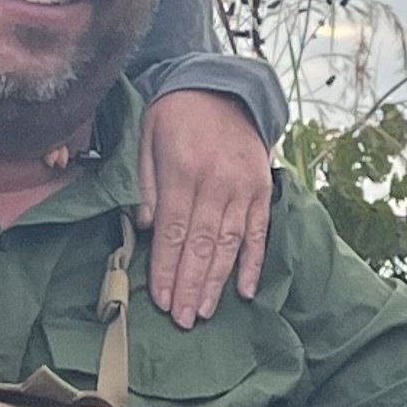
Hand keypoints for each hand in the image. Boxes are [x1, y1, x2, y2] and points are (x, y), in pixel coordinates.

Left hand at [137, 86, 274, 324]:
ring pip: (229, 244)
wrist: (223, 87)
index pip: (172, 230)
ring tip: (204, 311)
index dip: (166, 268)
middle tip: (182, 319)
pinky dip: (253, 263)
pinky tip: (246, 290)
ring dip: (216, 281)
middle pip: (201, 244)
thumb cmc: (176, 114)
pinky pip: (258, 233)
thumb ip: (146, 183)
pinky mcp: (260, 191)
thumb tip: (146, 227)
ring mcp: (243, 188)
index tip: (160, 298)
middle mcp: (217, 182)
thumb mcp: (147, 137)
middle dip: (189, 284)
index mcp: (184, 170)